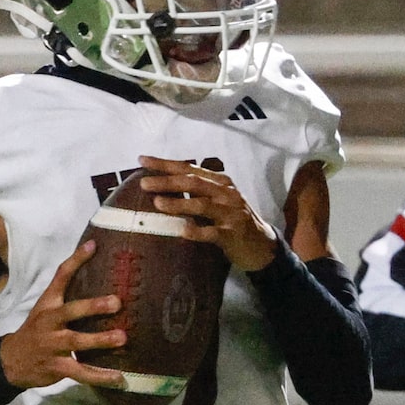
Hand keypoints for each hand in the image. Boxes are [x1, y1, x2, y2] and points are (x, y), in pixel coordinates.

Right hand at [0, 240, 128, 389]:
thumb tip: (91, 260)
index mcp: (48, 305)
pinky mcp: (57, 368)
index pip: (60, 277)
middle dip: (93, 307)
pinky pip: (80, 372)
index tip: (93, 245)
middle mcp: (49, 323)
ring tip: (122, 338)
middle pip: (70, 312)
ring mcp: (52, 346)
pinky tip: (119, 377)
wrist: (11, 361)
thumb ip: (65, 289)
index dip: (76, 261)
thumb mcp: (45, 307)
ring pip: (77, 343)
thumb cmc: (37, 330)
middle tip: (117, 302)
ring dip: (100, 340)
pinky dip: (100, 376)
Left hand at [139, 156, 277, 272]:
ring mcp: (230, 212)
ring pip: (202, 205)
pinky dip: (197, 231)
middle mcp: (225, 193)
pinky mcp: (232, 234)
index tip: (142, 159)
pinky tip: (182, 231)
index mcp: (219, 181)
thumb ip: (196, 192)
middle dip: (167, 182)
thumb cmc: (231, 220)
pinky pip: (212, 232)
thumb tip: (161, 185)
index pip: (189, 168)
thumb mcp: (217, 200)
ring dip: (179, 204)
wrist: (261, 244)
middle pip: (193, 183)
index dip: (166, 164)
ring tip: (157, 203)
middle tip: (144, 183)